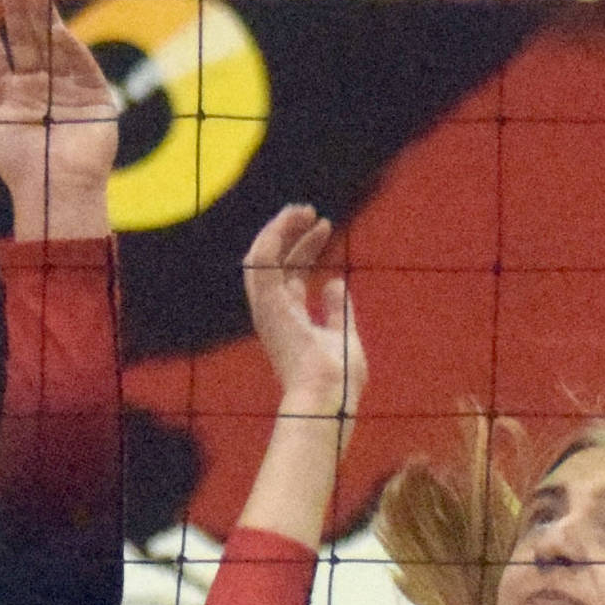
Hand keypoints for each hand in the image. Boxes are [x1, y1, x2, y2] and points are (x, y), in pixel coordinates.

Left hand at [0, 0, 118, 238]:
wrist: (55, 190)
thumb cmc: (16, 163)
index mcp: (7, 87)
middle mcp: (35, 80)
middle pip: (21, 34)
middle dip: (12, 4)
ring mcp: (65, 83)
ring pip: (50, 39)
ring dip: (40, 12)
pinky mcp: (93, 92)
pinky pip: (79, 60)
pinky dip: (68, 40)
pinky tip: (56, 21)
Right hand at [242, 205, 365, 426]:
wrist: (330, 395)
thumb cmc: (339, 378)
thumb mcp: (343, 334)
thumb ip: (337, 310)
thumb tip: (334, 282)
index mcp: (291, 318)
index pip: (292, 273)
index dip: (306, 247)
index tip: (324, 226)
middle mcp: (275, 311)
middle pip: (277, 261)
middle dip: (292, 233)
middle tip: (312, 212)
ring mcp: (268, 309)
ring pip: (262, 257)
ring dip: (279, 229)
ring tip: (301, 210)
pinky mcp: (267, 305)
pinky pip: (261, 263)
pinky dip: (272, 238)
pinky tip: (288, 220)